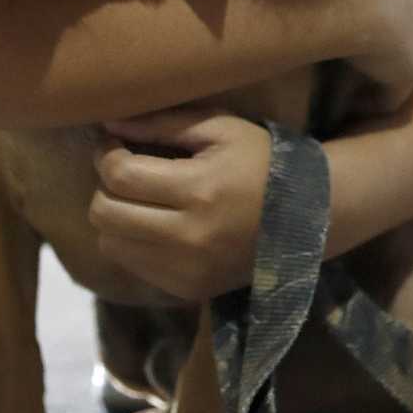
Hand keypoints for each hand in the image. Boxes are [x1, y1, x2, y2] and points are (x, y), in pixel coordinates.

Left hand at [88, 109, 273, 301]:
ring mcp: (187, 270)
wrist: (308, 218)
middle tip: (123, 169)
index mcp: (198, 190)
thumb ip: (162, 123)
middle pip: (105, 214)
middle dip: (103, 186)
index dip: (105, 153)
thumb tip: (107, 122)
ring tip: (138, 198)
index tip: (113, 141)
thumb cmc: (262, 162)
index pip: (120, 175)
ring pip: (110, 244)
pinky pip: (134, 266)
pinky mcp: (188, 290)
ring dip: (114, 217)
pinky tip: (156, 224)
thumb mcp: (220, 129)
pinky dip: (133, 242)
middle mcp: (187, 237)